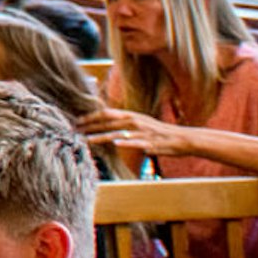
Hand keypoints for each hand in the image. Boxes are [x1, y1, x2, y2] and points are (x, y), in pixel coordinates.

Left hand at [76, 108, 191, 159]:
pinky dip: (125, 142)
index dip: (91, 116)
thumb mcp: (140, 122)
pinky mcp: (149, 144)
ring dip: (101, 137)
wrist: (182, 139)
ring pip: (117, 133)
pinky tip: (115, 143)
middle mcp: (134, 122)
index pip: (106, 113)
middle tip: (75, 131)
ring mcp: (142, 133)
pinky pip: (135, 143)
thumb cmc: (159, 132)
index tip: (78, 121)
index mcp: (131, 116)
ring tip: (87, 140)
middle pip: (108, 123)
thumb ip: (124, 123)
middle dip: (90, 127)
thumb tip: (108, 125)